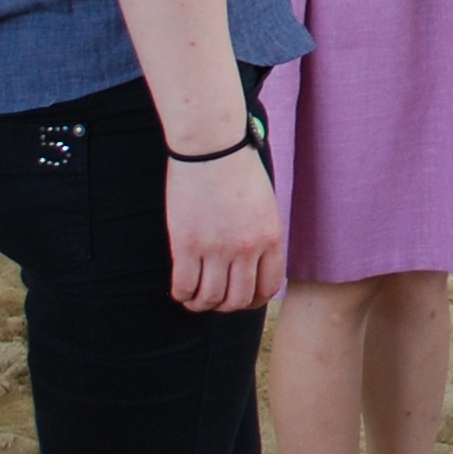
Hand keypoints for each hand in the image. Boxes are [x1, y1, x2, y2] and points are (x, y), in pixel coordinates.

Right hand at [163, 143, 283, 311]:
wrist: (212, 146)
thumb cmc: (238, 170)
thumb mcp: (264, 206)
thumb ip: (261, 237)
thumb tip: (251, 267)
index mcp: (271, 237)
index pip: (268, 288)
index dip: (254, 301)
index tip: (242, 299)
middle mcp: (247, 248)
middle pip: (238, 300)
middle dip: (226, 306)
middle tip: (215, 299)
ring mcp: (216, 248)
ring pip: (210, 298)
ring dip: (202, 304)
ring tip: (195, 298)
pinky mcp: (187, 244)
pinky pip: (184, 286)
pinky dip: (182, 295)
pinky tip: (181, 289)